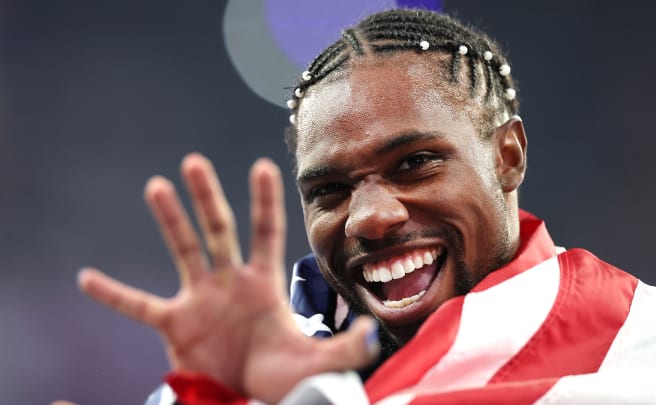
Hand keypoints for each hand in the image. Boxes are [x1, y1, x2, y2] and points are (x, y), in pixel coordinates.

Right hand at [78, 153, 377, 402]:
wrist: (251, 398)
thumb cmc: (285, 377)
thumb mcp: (317, 362)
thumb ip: (346, 348)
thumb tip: (373, 331)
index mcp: (264, 283)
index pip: (267, 232)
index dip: (264, 201)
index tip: (262, 164)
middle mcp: (230, 281)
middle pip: (218, 229)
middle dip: (208, 196)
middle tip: (195, 161)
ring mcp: (200, 299)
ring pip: (182, 250)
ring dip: (170, 220)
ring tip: (157, 185)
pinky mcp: (175, 325)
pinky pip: (138, 305)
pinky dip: (114, 294)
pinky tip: (87, 278)